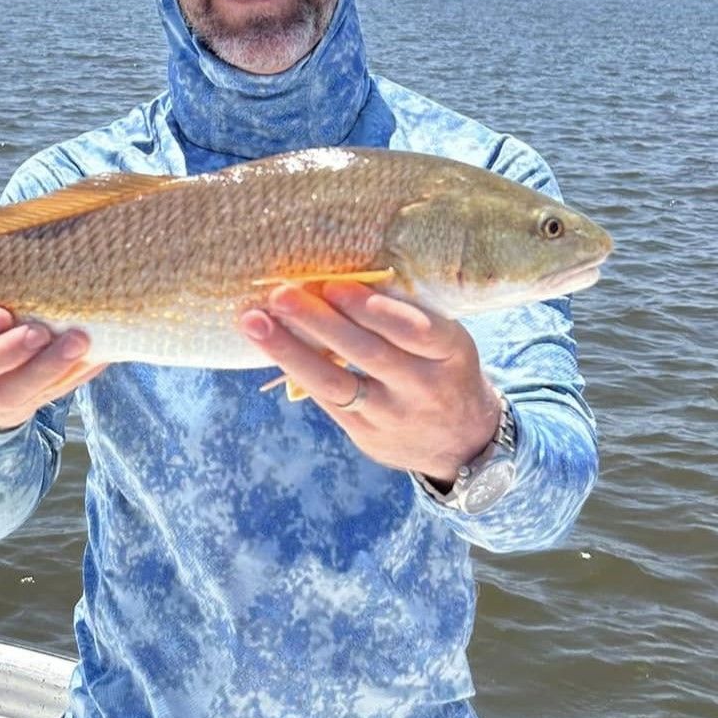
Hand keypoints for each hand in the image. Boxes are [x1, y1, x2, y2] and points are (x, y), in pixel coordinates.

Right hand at [0, 308, 102, 431]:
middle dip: (7, 353)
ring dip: (45, 369)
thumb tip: (27, 231)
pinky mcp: (7, 411)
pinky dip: (69, 378)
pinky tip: (94, 357)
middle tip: (42, 331)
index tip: (2, 314)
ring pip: (5, 394)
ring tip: (78, 343)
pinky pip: (38, 400)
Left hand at [238, 282, 500, 484]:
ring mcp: (394, 416)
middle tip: (280, 294)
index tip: (333, 285)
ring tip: (254, 322)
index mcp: (451, 351)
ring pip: (337, 384)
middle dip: (319, 322)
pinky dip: (296, 371)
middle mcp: (424, 387)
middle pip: (368, 353)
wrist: (462, 442)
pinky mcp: (367, 436)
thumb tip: (336, 275)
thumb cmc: (441, 367)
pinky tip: (270, 346)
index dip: (371, 308)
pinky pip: (327, 401)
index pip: (413, 329)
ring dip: (290, 351)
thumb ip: (402, 314)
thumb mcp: (444, 340)